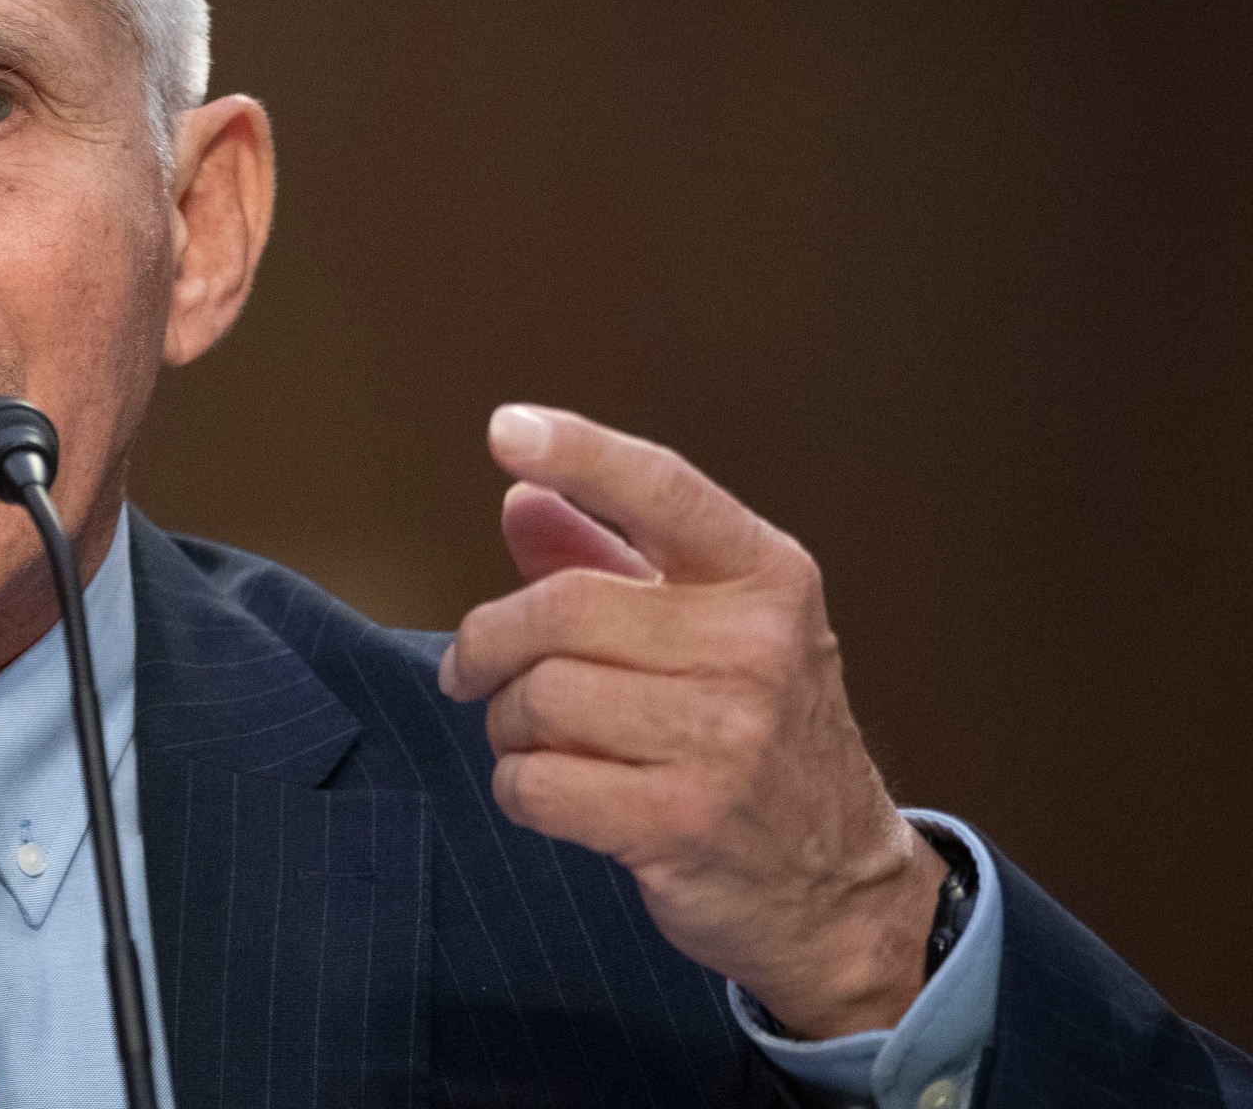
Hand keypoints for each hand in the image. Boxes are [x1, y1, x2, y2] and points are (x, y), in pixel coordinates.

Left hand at [439, 405, 947, 1038]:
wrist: (839, 885)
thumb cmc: (759, 739)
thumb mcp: (714, 632)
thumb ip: (614, 561)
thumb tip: (524, 499)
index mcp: (766, 579)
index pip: (662, 489)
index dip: (579, 452)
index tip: (506, 430)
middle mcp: (756, 646)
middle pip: (559, 609)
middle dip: (490, 643)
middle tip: (475, 671)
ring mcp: (725, 738)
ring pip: (538, 698)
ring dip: (507, 723)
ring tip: (535, 739)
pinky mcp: (682, 820)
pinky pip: (537, 782)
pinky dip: (519, 787)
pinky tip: (550, 789)